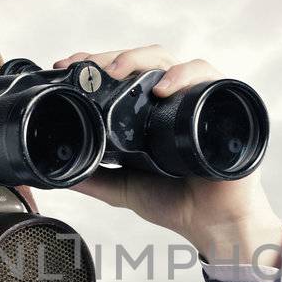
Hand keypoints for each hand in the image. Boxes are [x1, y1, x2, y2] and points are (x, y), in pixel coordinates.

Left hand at [53, 44, 281, 267]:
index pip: (121, 74)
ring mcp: (195, 100)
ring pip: (169, 60)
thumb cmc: (177, 203)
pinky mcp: (222, 104)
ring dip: (140, 58)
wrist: (213, 224)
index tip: (66, 66)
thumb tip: (59, 172)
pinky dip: (184, 74)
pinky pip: (206, 75)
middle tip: (86, 68)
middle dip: (110, 57)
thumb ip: (94, 179)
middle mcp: (172, 100)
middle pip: (141, 61)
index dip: (94, 64)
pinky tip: (163, 88)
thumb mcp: (124, 188)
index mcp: (148, 113)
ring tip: (118, 72)